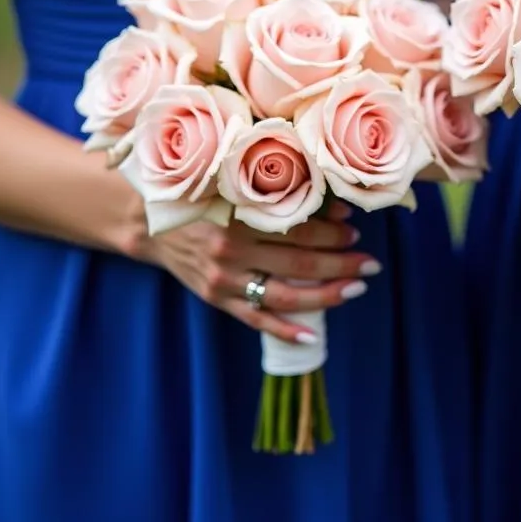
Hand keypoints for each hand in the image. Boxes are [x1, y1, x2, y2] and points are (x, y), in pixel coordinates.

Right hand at [144, 201, 377, 343]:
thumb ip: (280, 194)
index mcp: (238, 216)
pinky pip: (255, 320)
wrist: (150, 221)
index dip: (331, 230)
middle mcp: (231, 251)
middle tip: (370, 263)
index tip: (354, 227)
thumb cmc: (203, 195)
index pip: (297, 228)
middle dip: (340, 264)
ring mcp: (223, 280)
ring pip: (283, 295)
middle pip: (298, 263)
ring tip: (355, 288)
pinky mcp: (217, 299)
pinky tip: (312, 336)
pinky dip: (284, 330)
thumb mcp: (235, 185)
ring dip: (325, 295)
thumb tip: (336, 208)